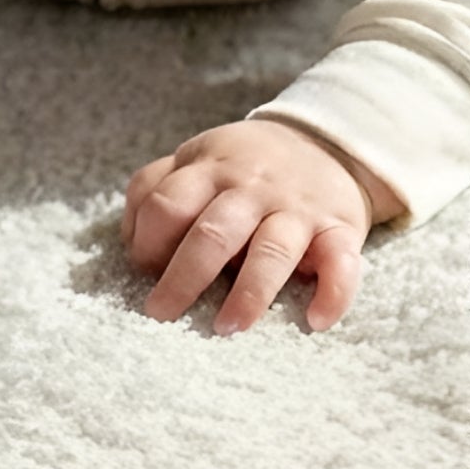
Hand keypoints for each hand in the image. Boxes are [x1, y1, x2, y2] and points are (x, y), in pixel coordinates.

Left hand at [122, 119, 381, 335]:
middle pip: (213, 232)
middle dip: (184, 277)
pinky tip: (315, 320)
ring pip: (271, 251)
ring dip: (249, 293)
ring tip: (227, 327)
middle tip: (161, 314)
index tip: (142, 272)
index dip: (148, 241)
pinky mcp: (340, 228)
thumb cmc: (245, 164)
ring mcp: (297, 208)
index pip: (168, 203)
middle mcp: (251, 187)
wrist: (327, 140)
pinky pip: (341, 262)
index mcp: (210, 169)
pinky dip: (332, 293)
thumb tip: (128, 241)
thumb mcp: (198, 158)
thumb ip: (158, 187)